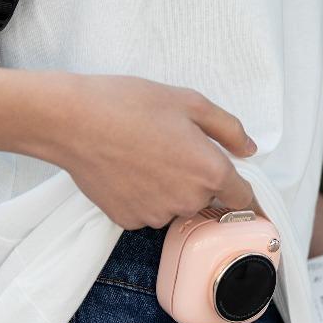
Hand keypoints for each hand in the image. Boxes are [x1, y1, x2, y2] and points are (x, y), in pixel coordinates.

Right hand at [30, 73, 258, 229]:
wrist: (74, 122)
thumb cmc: (129, 105)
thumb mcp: (189, 102)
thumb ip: (227, 128)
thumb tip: (249, 149)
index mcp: (209, 172)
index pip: (242, 198)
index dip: (244, 194)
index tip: (241, 195)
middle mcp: (187, 200)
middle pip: (205, 200)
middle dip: (196, 181)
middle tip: (172, 150)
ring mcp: (156, 215)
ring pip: (174, 207)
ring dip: (169, 190)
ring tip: (144, 157)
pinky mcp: (129, 221)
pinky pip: (146, 213)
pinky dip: (142, 197)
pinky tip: (127, 172)